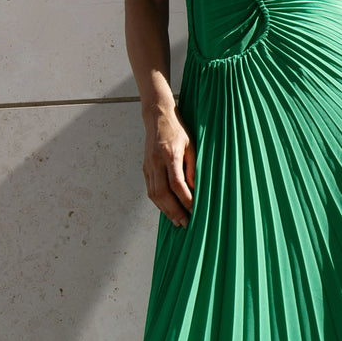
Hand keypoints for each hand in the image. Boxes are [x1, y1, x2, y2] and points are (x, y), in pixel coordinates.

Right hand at [143, 107, 195, 225]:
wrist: (157, 117)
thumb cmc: (178, 130)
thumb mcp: (192, 145)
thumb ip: (193, 167)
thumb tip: (196, 189)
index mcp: (170, 154)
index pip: (176, 183)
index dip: (185, 199)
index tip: (194, 210)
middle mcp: (156, 162)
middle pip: (162, 193)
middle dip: (174, 210)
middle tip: (185, 223)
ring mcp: (148, 166)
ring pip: (154, 194)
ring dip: (165, 210)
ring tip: (177, 221)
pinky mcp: (145, 168)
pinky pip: (151, 190)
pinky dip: (159, 203)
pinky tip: (168, 210)